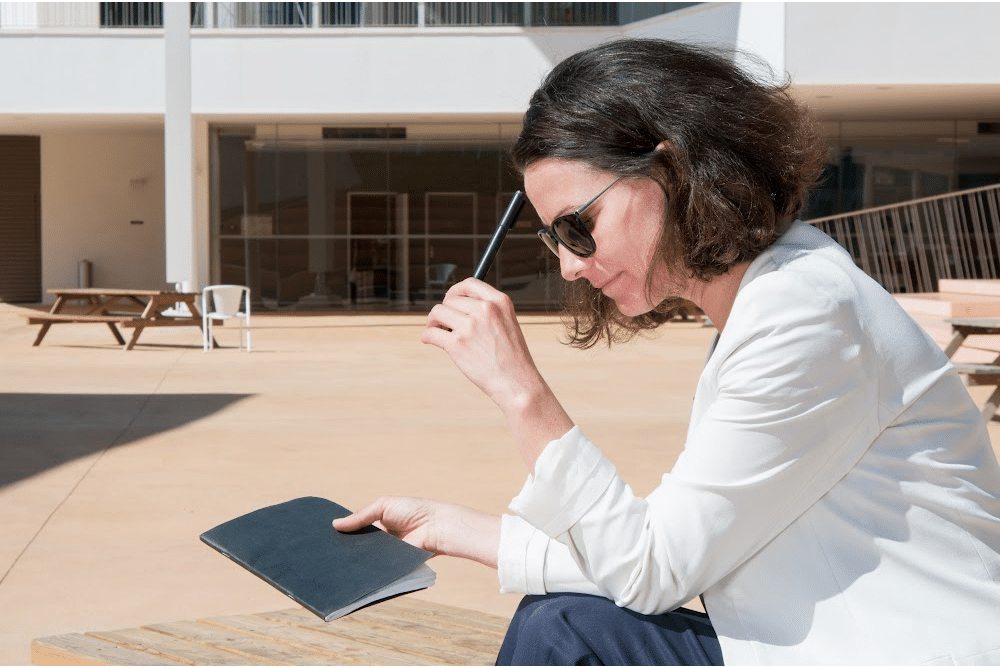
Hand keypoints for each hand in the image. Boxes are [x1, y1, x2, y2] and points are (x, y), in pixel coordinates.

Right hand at [333, 496, 500, 567]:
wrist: (434, 527)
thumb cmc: (413, 510)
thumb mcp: (383, 506)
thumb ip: (360, 516)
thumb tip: (335, 524)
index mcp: (376, 524)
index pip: (354, 532)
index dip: (341, 535)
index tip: (322, 539)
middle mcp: (379, 542)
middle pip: (356, 548)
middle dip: (343, 551)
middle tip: (323, 555)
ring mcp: (385, 556)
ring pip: (364, 561)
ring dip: (352, 563)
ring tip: (331, 566)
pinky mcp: (392, 568)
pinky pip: (376, 572)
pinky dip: (366, 572)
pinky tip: (352, 574)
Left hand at [421, 278, 541, 414]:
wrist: (516, 383)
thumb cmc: (512, 357)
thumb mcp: (507, 323)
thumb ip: (487, 311)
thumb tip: (455, 304)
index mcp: (499, 301)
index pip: (469, 284)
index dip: (455, 291)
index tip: (450, 301)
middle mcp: (485, 309)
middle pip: (450, 299)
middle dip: (445, 311)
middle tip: (445, 324)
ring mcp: (470, 326)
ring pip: (437, 313)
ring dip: (433, 322)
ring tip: (439, 332)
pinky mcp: (456, 344)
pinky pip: (430, 333)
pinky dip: (426, 336)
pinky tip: (430, 341)